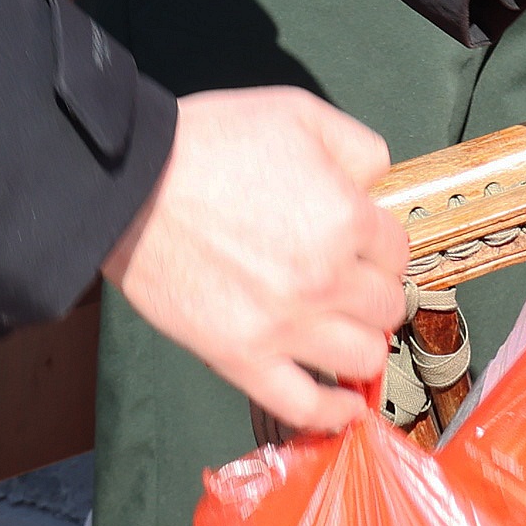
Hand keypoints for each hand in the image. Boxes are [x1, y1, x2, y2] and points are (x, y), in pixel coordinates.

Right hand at [106, 85, 411, 431]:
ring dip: (359, 342)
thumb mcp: (297, 112)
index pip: (396, 251)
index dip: (379, 243)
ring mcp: (284, 327)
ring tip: (340, 328)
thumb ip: (358, 147)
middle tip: (349, 281)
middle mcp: (325, 280)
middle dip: (373, 290)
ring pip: (362, 358)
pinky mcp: (241, 360)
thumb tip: (380, 184)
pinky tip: (344, 405)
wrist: (129, 186)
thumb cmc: (210, 142)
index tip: (360, 242)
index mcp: (344, 218)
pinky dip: (333, 412)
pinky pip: (305, 406)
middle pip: (387, 306)